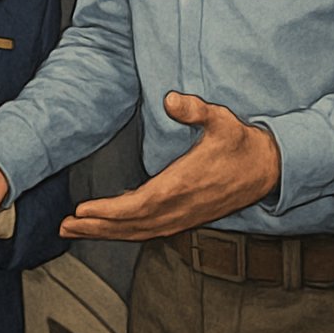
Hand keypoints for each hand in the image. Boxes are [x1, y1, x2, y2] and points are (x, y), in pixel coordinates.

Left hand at [60, 92, 279, 240]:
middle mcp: (180, 207)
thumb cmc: (241, 143)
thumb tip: (170, 99)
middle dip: (96, 228)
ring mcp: (183, 217)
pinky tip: (108, 229)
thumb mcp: (223, 120)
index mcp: (183, 185)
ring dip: (106, 234)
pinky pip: (149, 231)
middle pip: (131, 225)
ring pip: (138, 232)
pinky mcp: (186, 219)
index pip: (139, 205)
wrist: (269, 170)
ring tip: (75, 230)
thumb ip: (196, 110)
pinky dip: (125, 233)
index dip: (109, 211)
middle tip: (64, 227)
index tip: (82, 210)